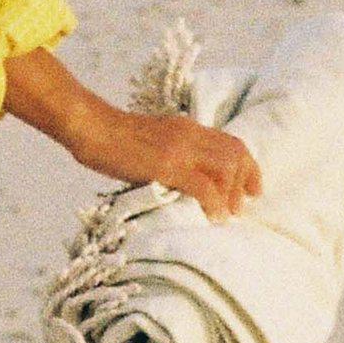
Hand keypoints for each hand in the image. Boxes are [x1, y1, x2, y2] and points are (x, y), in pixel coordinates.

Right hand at [112, 108, 262, 222]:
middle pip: (235, 154)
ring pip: (226, 168)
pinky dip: (214, 203)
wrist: (91, 127)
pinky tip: (212, 215)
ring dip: (231, 194)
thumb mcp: (153, 139)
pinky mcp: (167, 165)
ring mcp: (180, 149)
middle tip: (242, 207)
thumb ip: (172, 152)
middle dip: (245, 182)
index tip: (252, 188)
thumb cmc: (113, 138)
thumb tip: (185, 178)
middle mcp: (190, 134)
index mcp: (187, 127)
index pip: (231, 142)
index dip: (249, 166)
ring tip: (226, 214)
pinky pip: (203, 186)